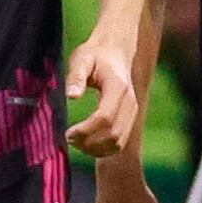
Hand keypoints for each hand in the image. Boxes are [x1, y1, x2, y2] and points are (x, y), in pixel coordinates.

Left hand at [63, 37, 138, 157]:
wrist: (117, 52)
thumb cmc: (95, 56)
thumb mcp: (81, 59)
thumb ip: (76, 76)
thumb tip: (72, 96)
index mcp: (118, 88)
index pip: (105, 117)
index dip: (86, 131)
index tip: (68, 133)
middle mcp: (130, 102)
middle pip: (113, 134)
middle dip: (89, 143)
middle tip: (69, 138)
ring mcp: (133, 113)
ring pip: (117, 143)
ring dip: (95, 149)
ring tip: (76, 142)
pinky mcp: (130, 120)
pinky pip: (119, 143)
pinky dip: (103, 150)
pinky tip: (86, 144)